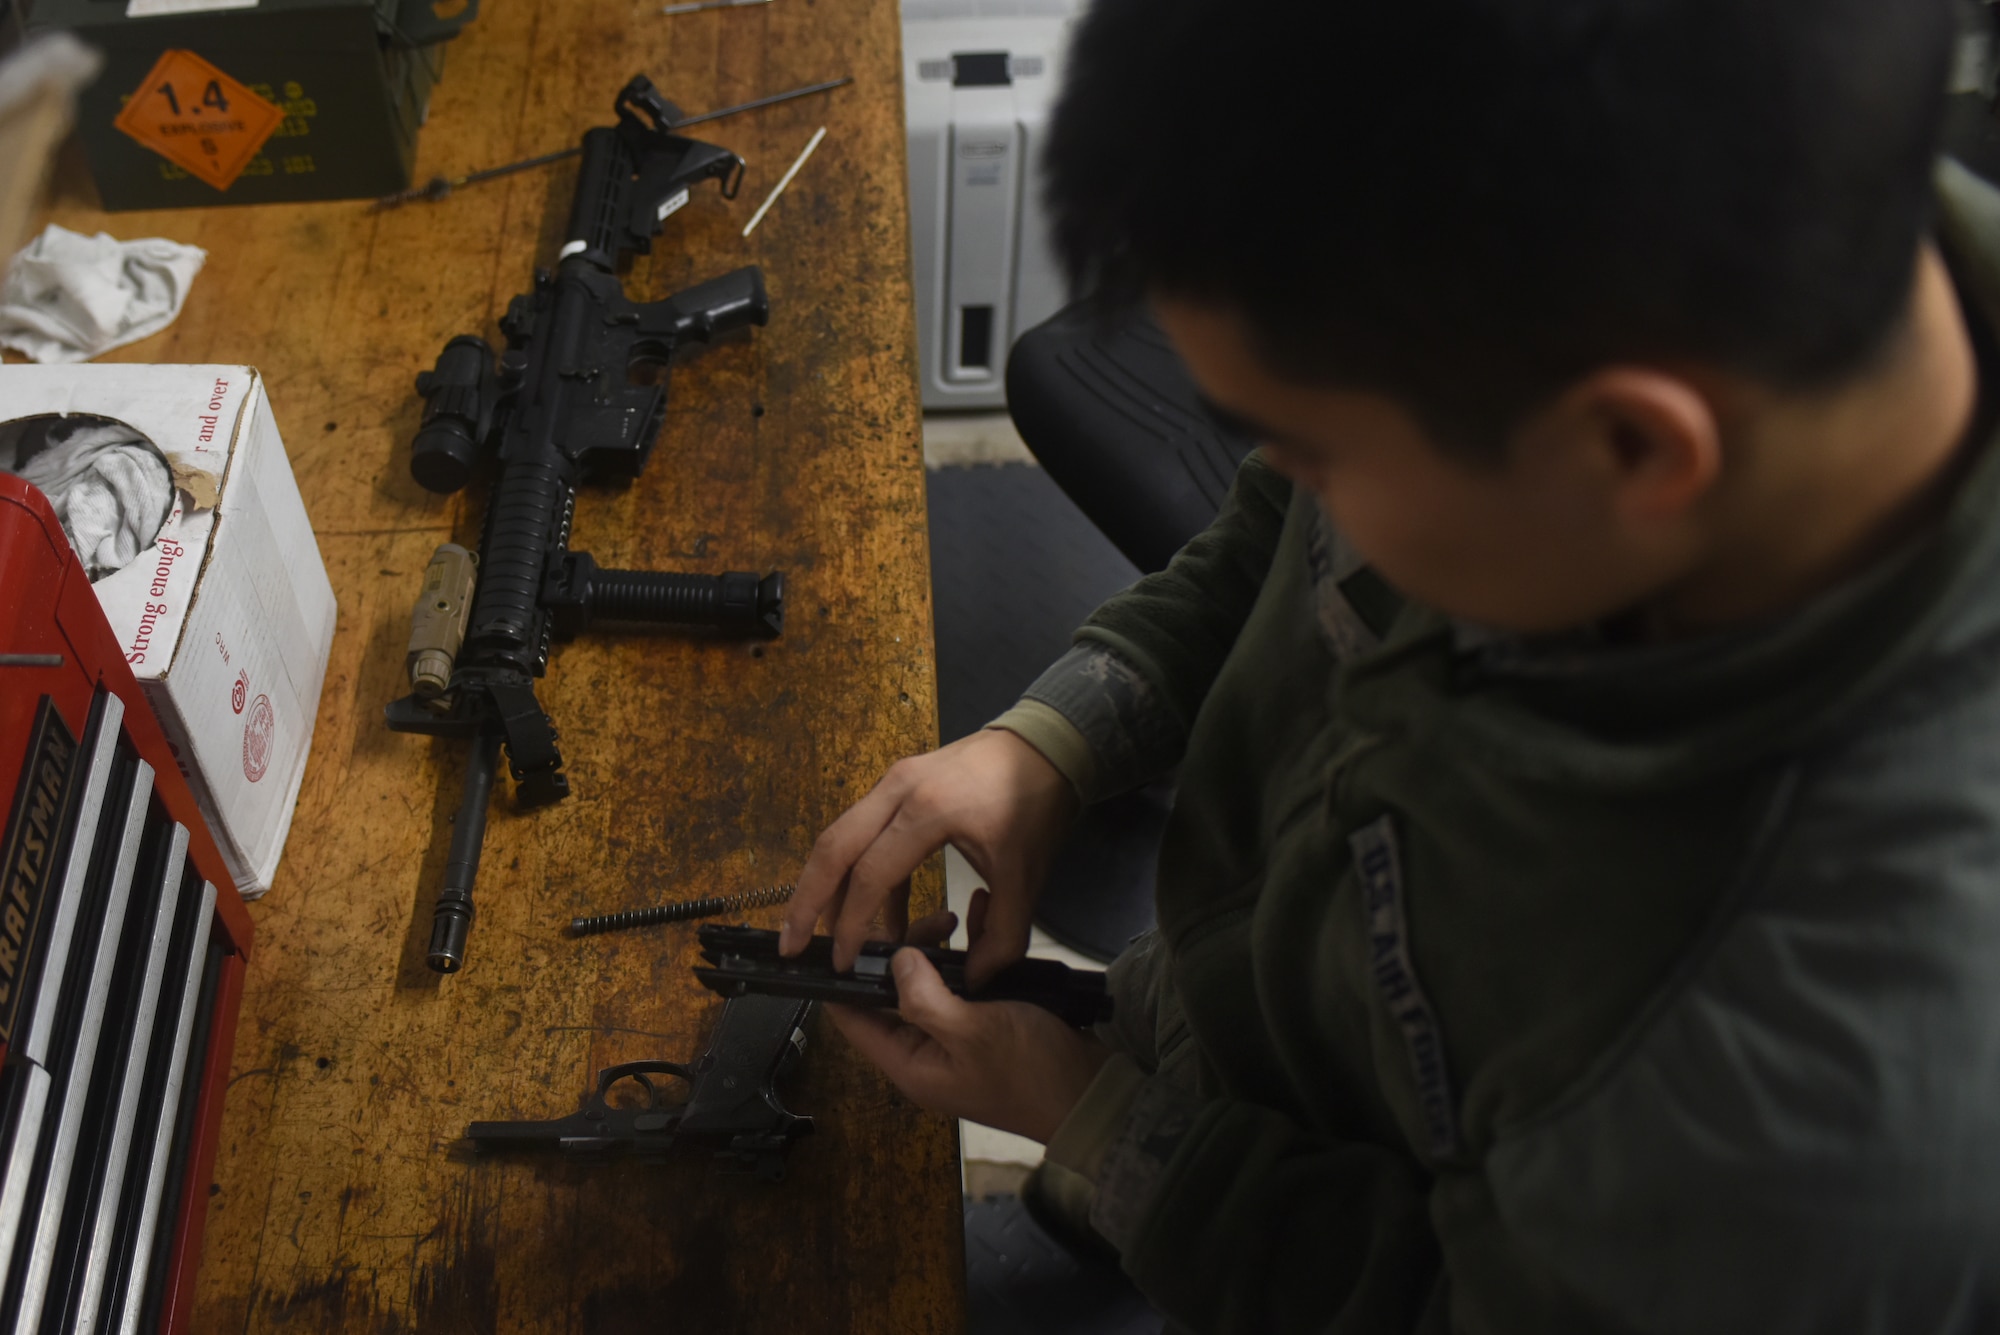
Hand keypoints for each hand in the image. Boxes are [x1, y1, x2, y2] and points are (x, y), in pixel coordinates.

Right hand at [781, 729, 1077, 984]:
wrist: (1047, 744)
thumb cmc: (1037, 805)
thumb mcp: (1026, 877)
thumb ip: (1001, 938)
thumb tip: (970, 981)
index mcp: (928, 812)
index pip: (870, 877)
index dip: (851, 926)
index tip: (844, 964)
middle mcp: (898, 789)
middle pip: (832, 848)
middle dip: (805, 901)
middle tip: (789, 945)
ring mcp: (894, 780)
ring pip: (839, 835)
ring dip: (823, 883)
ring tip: (816, 931)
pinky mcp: (898, 781)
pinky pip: (862, 828)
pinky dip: (856, 867)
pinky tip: (871, 908)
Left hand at [829, 946, 1111, 1142]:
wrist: (1092, 1091)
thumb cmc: (1028, 1069)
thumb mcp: (971, 1031)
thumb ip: (925, 997)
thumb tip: (896, 959)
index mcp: (909, 1064)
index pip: (853, 1020)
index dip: (844, 978)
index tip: (850, 931)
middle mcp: (926, 1052)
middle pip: (891, 995)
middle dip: (904, 953)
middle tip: (934, 922)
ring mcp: (957, 1037)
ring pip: (930, 983)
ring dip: (938, 949)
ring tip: (956, 918)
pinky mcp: (986, 1022)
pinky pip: (965, 982)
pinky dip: (970, 952)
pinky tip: (982, 920)